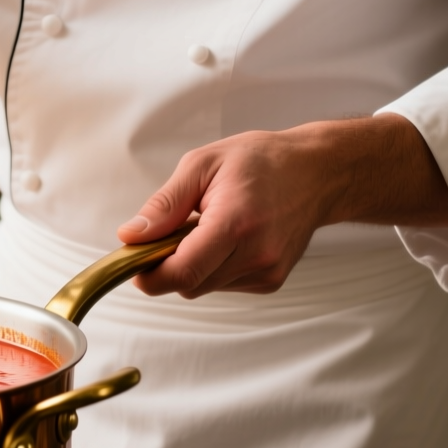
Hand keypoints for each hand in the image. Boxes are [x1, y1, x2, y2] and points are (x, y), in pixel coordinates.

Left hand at [116, 115, 447, 298]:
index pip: (182, 273)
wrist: (317, 173)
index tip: (135, 259)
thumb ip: (164, 205)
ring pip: (204, 286)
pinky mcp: (271, 281)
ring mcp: (267, 272)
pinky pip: (223, 284)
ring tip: (208, 226)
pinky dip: (214, 266)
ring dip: (192, 264)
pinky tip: (229, 238)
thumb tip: (130, 236)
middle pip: (188, 284)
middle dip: (168, 264)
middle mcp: (256, 254)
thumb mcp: (202, 165)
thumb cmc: (261, 162)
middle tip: (172, 230)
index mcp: (235, 223)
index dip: (149, 274)